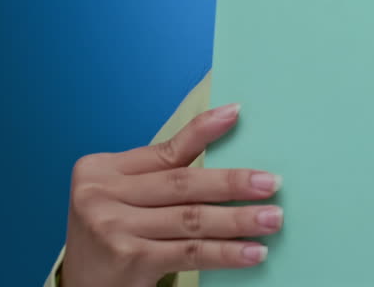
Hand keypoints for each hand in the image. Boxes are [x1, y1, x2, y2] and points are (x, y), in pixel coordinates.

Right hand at [62, 103, 281, 286]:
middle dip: (232, 182)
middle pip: (182, 184)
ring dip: (238, 219)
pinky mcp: (129, 260)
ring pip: (191, 218)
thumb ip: (160, 175)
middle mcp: (101, 195)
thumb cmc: (113, 235)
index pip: (165, 150)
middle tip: (271, 182)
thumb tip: (223, 145)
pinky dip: (226, 252)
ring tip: (272, 218)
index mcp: (100, 169)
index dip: (203, 131)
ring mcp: (113, 228)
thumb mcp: (125, 196)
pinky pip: (190, 252)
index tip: (236, 114)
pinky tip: (252, 252)